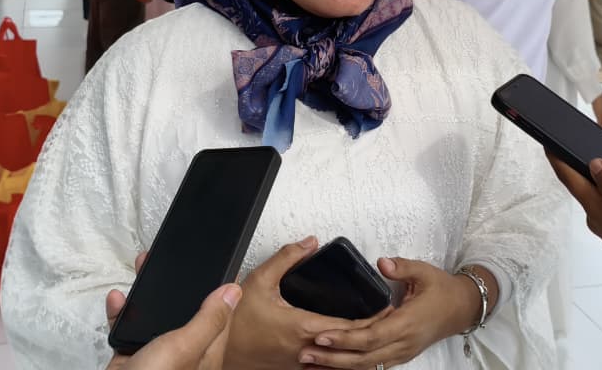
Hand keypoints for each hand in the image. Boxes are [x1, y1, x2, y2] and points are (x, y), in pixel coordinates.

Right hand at [105, 253, 240, 369]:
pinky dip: (122, 314)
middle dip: (178, 286)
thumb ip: (208, 320)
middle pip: (185, 312)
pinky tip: (118, 301)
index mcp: (205, 353)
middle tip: (170, 262)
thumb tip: (232, 292)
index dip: (219, 290)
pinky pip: (128, 330)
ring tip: (142, 270)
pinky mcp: (131, 360)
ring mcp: (156, 357)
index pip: (220, 316)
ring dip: (147, 295)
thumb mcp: (184, 346)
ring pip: (155, 318)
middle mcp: (182, 355)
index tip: (218, 265)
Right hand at [226, 237, 380, 369]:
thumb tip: (308, 243)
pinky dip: (333, 357)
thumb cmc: (235, 323)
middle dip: (367, 332)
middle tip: (384, 319)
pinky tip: (339, 349)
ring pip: (334, 359)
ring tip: (368, 332)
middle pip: (346, 343)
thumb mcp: (259, 280)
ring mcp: (298, 364)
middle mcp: (304, 350)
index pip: (346, 325)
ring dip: (351, 346)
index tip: (384, 310)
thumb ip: (286, 258)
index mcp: (302, 327)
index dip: (370, 319)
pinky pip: (319, 366)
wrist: (217, 352)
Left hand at [301, 257, 488, 368]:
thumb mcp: (424, 272)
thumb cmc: (442, 290)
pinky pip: (372, 367)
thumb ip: (402, 267)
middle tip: (305, 353)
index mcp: (407, 323)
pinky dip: (351, 368)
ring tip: (310, 364)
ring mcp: (401, 353)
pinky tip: (332, 367)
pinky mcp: (399, 356)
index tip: (321, 335)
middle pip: (364, 359)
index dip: (345, 338)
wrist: (463, 308)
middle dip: (333, 358)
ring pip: (366, 367)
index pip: (371, 337)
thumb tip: (382, 262)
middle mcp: (403, 344)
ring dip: (338, 368)